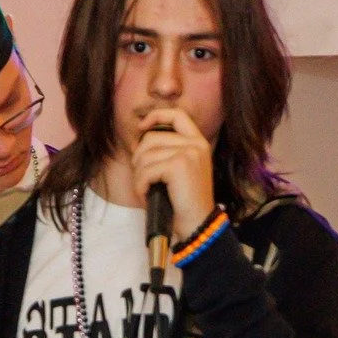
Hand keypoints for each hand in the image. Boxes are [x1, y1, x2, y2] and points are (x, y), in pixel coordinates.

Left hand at [130, 107, 216, 241]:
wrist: (198, 222)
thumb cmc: (185, 200)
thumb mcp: (184, 169)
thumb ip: (170, 151)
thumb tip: (141, 140)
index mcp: (198, 142)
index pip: (177, 115)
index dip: (156, 116)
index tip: (142, 127)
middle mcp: (196, 144)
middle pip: (152, 138)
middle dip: (139, 158)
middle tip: (142, 177)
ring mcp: (188, 153)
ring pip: (146, 156)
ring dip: (139, 176)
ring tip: (146, 189)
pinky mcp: (178, 166)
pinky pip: (146, 170)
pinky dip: (140, 185)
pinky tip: (146, 194)